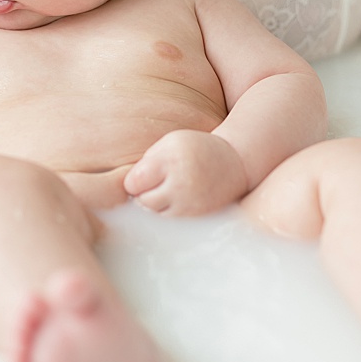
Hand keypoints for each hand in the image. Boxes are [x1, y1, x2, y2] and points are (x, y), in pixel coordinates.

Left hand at [125, 130, 249, 215]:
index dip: (135, 180)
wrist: (234, 162)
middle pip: (142, 200)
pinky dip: (169, 209)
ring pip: (155, 212)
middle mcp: (180, 182)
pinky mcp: (196, 214)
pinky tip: (177, 197)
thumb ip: (147, 161)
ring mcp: (190, 201)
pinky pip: (170, 218)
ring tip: (167, 189)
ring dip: (156, 202)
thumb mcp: (171, 142)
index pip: (133, 183)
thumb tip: (126, 188)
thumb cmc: (196, 149)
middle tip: (156, 183)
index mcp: (171, 160)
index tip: (146, 174)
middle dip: (144, 192)